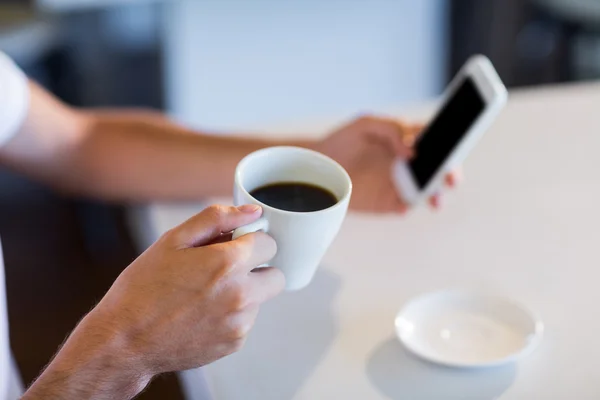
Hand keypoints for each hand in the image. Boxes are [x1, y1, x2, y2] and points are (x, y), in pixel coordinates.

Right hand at [23, 205, 283, 399]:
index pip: (270, 244)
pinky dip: (233, 315)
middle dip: (258, 268)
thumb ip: (217, 219)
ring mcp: (240, 322)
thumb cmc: (143, 288)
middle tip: (226, 270)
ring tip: (206, 294)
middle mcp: (241, 295)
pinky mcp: (234, 343)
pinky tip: (202, 313)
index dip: (251, 241)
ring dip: (245, 292)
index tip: (234, 246)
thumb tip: (251, 211)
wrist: (124, 342)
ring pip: (261, 298)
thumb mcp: (173, 241)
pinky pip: (246, 320)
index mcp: (228, 263)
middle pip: (277, 274)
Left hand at [314, 115, 459, 212]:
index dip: (450, 146)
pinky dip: (406, 206)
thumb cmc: (343, 140)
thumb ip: (391, 129)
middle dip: (450, 174)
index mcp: (408, 141)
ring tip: (433, 197)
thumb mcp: (365, 124)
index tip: (453, 150)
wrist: (317, 163)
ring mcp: (398, 184)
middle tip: (450, 177)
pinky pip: (402, 206)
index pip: (437, 142)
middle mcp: (408, 164)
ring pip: (426, 192)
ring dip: (434, 195)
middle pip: (438, 170)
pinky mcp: (385, 202)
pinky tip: (404, 204)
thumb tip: (411, 151)